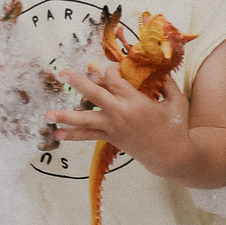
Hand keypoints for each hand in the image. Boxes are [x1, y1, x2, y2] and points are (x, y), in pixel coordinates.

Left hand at [49, 60, 186, 163]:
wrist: (172, 157)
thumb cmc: (177, 128)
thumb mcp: (177, 103)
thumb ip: (169, 84)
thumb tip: (161, 69)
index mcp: (137, 102)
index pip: (114, 80)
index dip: (108, 70)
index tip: (108, 67)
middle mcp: (121, 114)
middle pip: (95, 95)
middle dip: (78, 83)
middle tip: (62, 73)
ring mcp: (113, 127)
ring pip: (86, 119)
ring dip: (66, 116)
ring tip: (47, 115)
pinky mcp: (110, 138)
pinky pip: (88, 136)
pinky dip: (73, 135)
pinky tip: (58, 134)